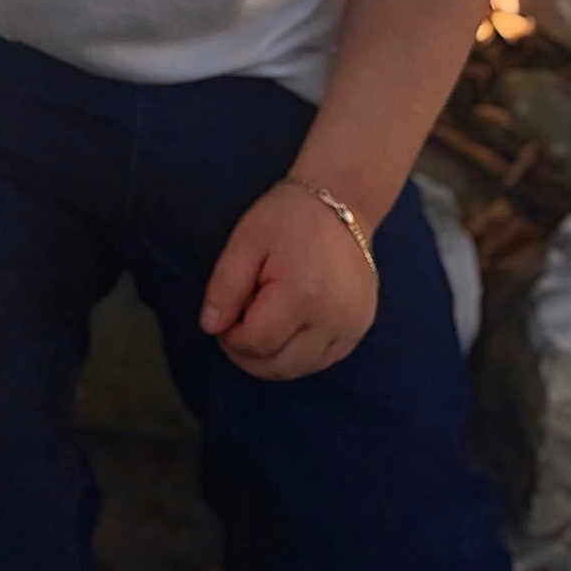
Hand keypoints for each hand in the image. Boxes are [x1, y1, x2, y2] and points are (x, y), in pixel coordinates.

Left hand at [198, 179, 377, 379]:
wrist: (342, 201)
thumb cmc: (287, 218)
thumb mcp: (244, 243)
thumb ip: (225, 288)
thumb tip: (210, 328)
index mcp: (301, 296)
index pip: (256, 344)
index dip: (230, 338)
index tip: (224, 317)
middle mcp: (333, 320)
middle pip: (279, 366)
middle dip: (248, 355)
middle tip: (235, 326)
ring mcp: (352, 328)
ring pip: (301, 369)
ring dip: (272, 359)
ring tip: (260, 325)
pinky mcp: (360, 329)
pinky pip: (322, 360)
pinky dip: (297, 356)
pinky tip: (285, 330)